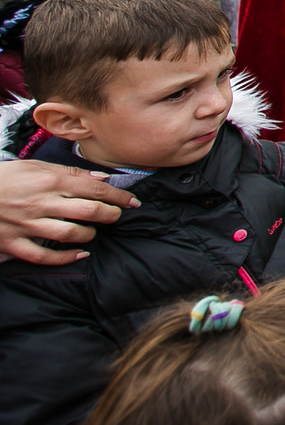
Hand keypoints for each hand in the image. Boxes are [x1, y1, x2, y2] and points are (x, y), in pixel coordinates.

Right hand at [0, 161, 138, 264]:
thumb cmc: (4, 178)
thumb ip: (69, 172)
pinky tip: (80, 254)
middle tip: (116, 216)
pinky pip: (44, 256)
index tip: (132, 201)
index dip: (118, 196)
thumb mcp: (35, 166)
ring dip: (89, 234)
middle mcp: (42, 203)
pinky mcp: (13, 243)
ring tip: (94, 232)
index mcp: (49, 181)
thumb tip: (101, 179)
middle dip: (110, 214)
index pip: (94, 188)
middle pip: (88, 211)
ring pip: (70, 234)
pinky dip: (66, 258)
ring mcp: (27, 225)